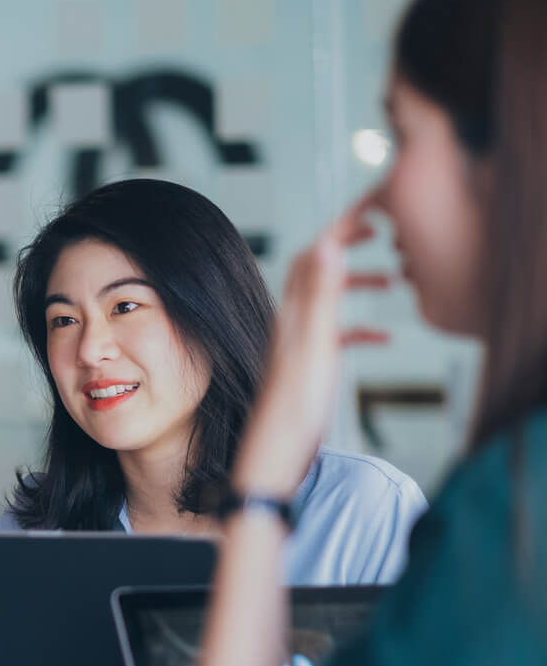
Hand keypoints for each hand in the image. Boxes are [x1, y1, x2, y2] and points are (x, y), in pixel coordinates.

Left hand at [234, 192, 390, 494]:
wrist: (272, 461)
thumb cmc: (291, 414)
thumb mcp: (313, 348)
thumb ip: (319, 297)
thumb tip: (326, 242)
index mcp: (293, 315)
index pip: (315, 255)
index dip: (341, 225)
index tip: (371, 204)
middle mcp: (291, 326)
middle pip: (318, 271)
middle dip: (346, 243)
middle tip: (380, 227)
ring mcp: (299, 350)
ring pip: (328, 303)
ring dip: (355, 283)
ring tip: (392, 278)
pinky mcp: (307, 374)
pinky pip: (336, 341)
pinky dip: (360, 331)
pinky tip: (382, 340)